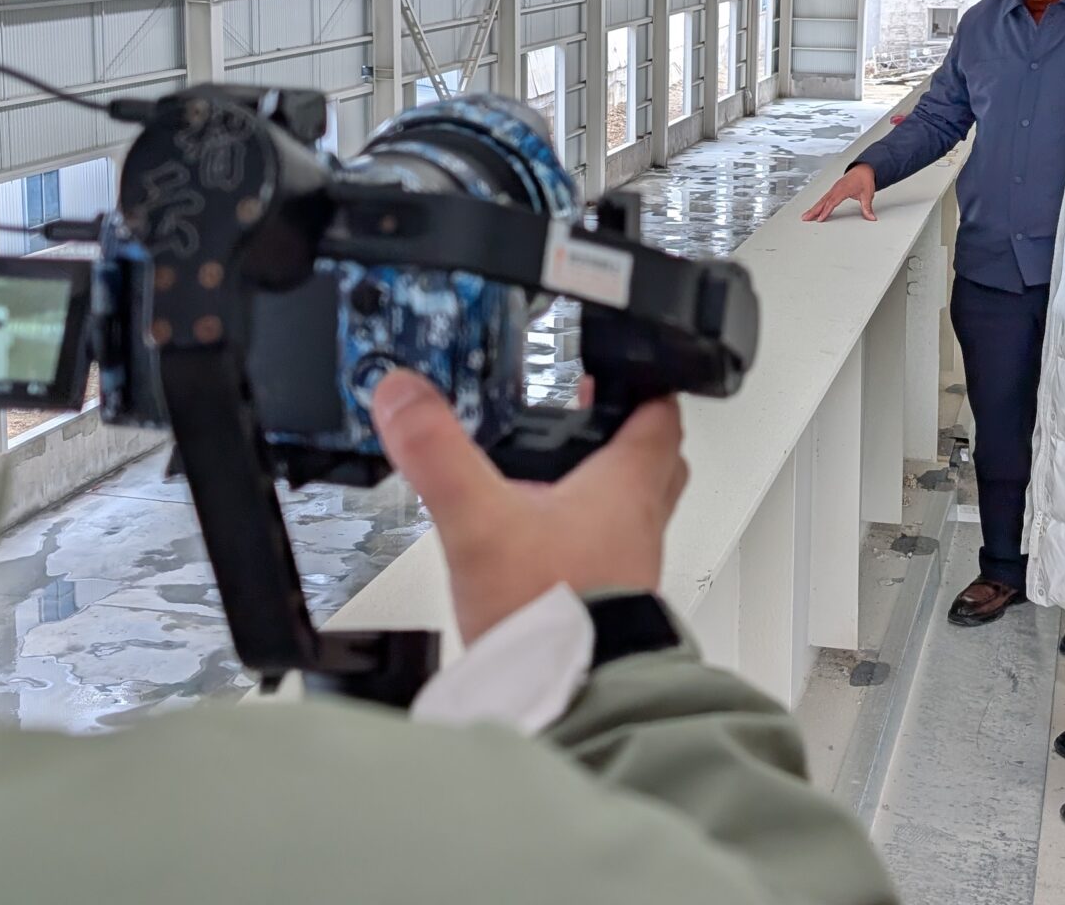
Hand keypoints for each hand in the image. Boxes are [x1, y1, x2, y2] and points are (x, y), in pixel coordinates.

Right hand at [371, 370, 688, 642]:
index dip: (645, 386)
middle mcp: (639, 524)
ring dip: (608, 492)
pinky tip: (544, 550)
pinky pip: (610, 557)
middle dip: (630, 436)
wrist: (571, 694)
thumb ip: (437, 454)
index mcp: (625, 486)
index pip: (659, 416)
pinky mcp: (613, 606)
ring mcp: (631, 567)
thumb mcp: (478, 520)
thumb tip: (405, 397)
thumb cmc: (553, 611)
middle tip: (596, 419)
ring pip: (635, 511)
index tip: (624, 370)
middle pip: (657, 462)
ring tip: (560, 482)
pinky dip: (586, 542)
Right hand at [801, 163, 877, 221]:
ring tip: (806, 216)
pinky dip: (818, 205)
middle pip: (823, 201)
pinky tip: (814, 210)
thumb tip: (871, 217)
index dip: (825, 211)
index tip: (820, 219)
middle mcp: (836, 189)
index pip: (832, 202)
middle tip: (805, 218)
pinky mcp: (834, 190)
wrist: (863, 169)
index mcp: (843, 189)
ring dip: (813, 208)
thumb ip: (867, 207)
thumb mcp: (867, 194)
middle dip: (813, 210)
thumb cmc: (864, 179)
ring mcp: (834, 189)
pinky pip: (824, 198)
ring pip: (822, 200)